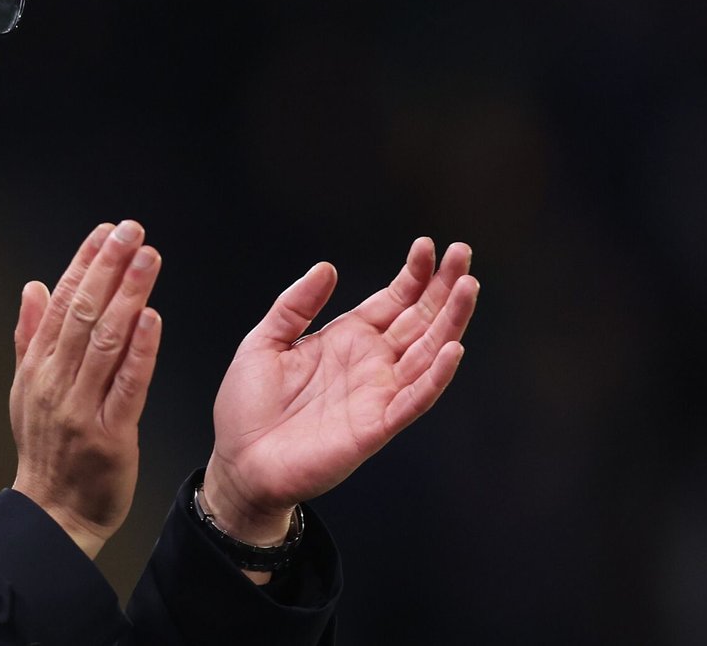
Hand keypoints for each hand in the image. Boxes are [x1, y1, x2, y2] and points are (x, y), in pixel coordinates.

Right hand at [9, 221, 163, 558]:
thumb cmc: (46, 452)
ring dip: (128, 295)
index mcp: (37, 367)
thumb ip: (29, 336)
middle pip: (82, 313)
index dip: (84, 263)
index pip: (60, 302)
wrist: (53, 514)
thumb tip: (32, 287)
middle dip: (108, 267)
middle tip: (130, 232)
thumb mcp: (25, 390)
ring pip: (105, 341)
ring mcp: (81, 407)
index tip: (105, 233)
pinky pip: (127, 385)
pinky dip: (140, 350)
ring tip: (147, 259)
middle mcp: (56, 382)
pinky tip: (151, 318)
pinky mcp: (110, 434)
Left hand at [204, 238, 477, 545]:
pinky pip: (414, 399)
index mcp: (346, 340)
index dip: (413, 275)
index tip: (428, 245)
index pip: (392, 301)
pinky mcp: (376, 426)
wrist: (238, 461)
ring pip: (427, 353)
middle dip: (443, 287)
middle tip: (463, 252)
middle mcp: (370, 363)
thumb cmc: (247, 407)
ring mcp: (377, 394)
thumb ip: (295, 305)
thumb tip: (326, 267)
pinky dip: (435, 375)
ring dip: (450, 321)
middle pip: (419, 320)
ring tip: (467, 287)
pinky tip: (452, 348)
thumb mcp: (263, 342)